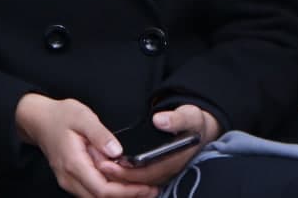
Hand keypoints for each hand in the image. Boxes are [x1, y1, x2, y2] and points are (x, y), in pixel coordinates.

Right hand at [15, 94, 157, 197]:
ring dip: (120, 195)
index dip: (126, 192)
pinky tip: (125, 182)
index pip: (103, 189)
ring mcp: (69, 181)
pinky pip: (92, 192)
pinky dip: (110, 190)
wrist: (38, 120)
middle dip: (128, 196)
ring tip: (143, 187)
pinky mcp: (72, 180)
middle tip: (152, 189)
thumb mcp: (82, 116)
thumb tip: (117, 151)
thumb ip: (100, 134)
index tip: (146, 186)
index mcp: (73, 164)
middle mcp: (70, 178)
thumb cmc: (60, 116)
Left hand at [94, 105, 219, 188]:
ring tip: (97, 164)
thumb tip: (160, 120)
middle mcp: (166, 171)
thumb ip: (176, 119)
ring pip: (136, 181)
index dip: (128, 171)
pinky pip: (136, 177)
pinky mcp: (155, 170)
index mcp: (174, 160)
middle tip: (97, 164)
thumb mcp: (189, 116)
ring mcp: (161, 173)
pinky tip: (107, 163)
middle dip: (117, 175)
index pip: (147, 172)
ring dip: (117, 175)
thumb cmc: (193, 123)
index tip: (110, 163)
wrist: (200, 130)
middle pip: (138, 180)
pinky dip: (121, 173)